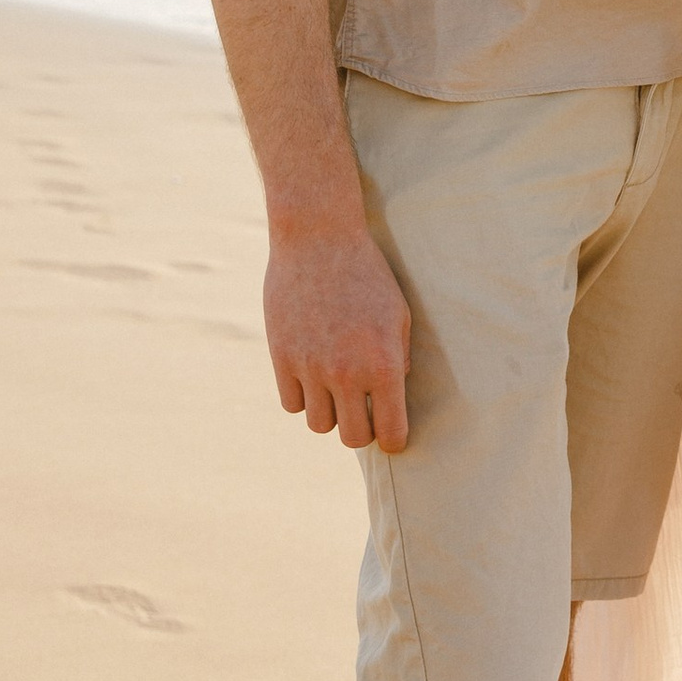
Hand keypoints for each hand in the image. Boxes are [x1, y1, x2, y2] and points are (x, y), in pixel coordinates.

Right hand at [262, 224, 412, 446]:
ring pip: (318, 424)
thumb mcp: (398, 315)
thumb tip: (393, 391)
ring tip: (336, 391)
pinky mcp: (282, 357)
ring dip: (330, 413)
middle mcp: (347, 372)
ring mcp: (311, 367)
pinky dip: (302, 397)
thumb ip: (399, 359)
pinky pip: (291, 403)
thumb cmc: (367, 275)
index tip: (391, 437)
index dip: (393, 441)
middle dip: (361, 431)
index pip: (390, 432)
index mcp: (384, 364)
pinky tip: (311, 377)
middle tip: (363, 413)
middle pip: (352, 437)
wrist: (319, 239)